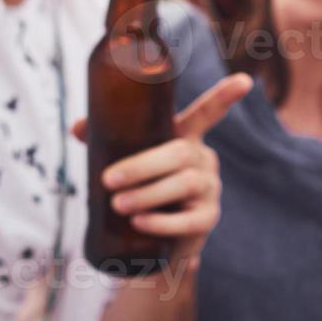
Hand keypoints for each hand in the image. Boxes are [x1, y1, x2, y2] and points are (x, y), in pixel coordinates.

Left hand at [74, 72, 251, 261]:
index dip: (225, 97)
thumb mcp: (125, 160)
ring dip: (147, 194)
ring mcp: (209, 189)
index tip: (244, 81)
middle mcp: (203, 159)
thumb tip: (77, 127)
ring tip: (118, 204)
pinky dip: (161, 221)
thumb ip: (104, 139)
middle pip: (179, 153)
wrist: (153, 240)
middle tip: (108, 180)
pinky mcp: (207, 219)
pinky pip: (189, 219)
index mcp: (186, 138)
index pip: (208, 113)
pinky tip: (140, 222)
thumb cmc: (140, 188)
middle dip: (142, 166)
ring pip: (183, 184)